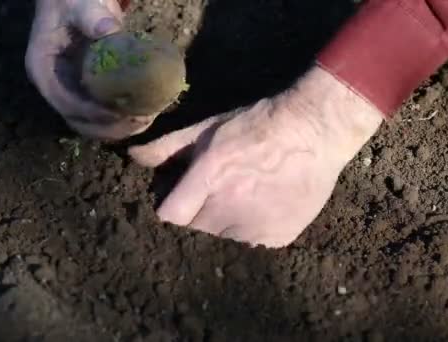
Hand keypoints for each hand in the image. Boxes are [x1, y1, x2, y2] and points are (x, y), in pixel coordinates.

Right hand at [25, 0, 153, 140]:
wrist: (75, 0)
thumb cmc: (74, 0)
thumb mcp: (79, 4)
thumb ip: (92, 17)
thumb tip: (108, 30)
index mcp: (43, 69)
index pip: (65, 102)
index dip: (93, 112)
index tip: (121, 112)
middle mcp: (55, 87)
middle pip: (79, 121)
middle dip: (110, 127)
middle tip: (142, 120)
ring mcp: (71, 92)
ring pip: (92, 125)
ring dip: (119, 129)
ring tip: (148, 118)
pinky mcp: (88, 94)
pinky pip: (104, 115)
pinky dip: (123, 119)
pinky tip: (146, 112)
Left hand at [129, 67, 383, 247]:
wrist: (314, 130)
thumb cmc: (257, 124)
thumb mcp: (208, 128)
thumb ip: (168, 147)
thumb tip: (133, 157)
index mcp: (208, 179)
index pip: (170, 217)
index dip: (173, 207)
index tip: (181, 198)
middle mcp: (229, 209)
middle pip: (196, 229)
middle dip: (200, 213)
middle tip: (218, 191)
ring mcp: (255, 228)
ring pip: (224, 239)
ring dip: (227, 224)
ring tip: (244, 197)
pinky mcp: (278, 237)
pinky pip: (252, 244)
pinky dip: (253, 229)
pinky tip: (265, 206)